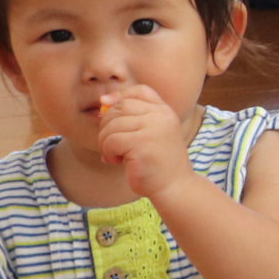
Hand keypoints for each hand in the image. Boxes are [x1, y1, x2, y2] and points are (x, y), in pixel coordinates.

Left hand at [98, 86, 192, 200]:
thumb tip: (103, 102)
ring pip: (112, 125)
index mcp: (165, 111)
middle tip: (111, 145)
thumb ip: (135, 116)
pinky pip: (111, 141)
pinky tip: (117, 162)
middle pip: (120, 108)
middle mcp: (161, 116)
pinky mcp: (142, 145)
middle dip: (107, 126)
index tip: (106, 108)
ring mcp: (153, 129)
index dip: (120, 96)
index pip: (140, 91)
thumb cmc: (158, 161)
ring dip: (105, 142)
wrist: (174, 186)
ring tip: (115, 155)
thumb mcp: (152, 132)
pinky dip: (108, 153)